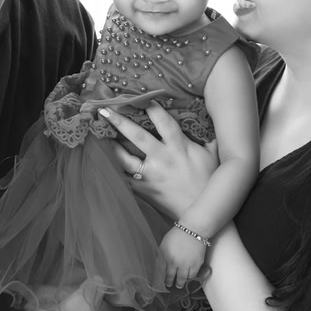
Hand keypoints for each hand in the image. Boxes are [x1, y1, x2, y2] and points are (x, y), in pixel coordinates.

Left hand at [99, 102, 219, 219]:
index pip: (163, 122)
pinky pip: (123, 178)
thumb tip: (209, 121)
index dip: (151, 108)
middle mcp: (162, 159)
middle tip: (104, 110)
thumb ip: (208, 137)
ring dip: (110, 146)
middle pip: (137, 137)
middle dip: (120, 122)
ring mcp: (150, 176)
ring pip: (124, 159)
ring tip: (97, 135)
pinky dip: (113, 170)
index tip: (140, 97)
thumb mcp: (213, 156)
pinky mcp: (143, 190)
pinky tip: (102, 161)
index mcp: (179, 147)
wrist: (201, 213)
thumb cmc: (209, 182)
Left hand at [158, 227, 206, 288]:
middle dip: (172, 283)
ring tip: (180, 285)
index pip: (165, 273)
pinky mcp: (197, 264)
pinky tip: (188, 278)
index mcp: (167, 258)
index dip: (166, 280)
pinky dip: (190, 278)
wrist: (193, 230)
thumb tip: (162, 267)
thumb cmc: (177, 235)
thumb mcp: (164, 245)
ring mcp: (187, 265)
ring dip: (181, 283)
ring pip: (183, 279)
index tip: (166, 283)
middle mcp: (177, 263)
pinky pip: (193, 275)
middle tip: (172, 286)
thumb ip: (162, 256)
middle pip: (173, 278)